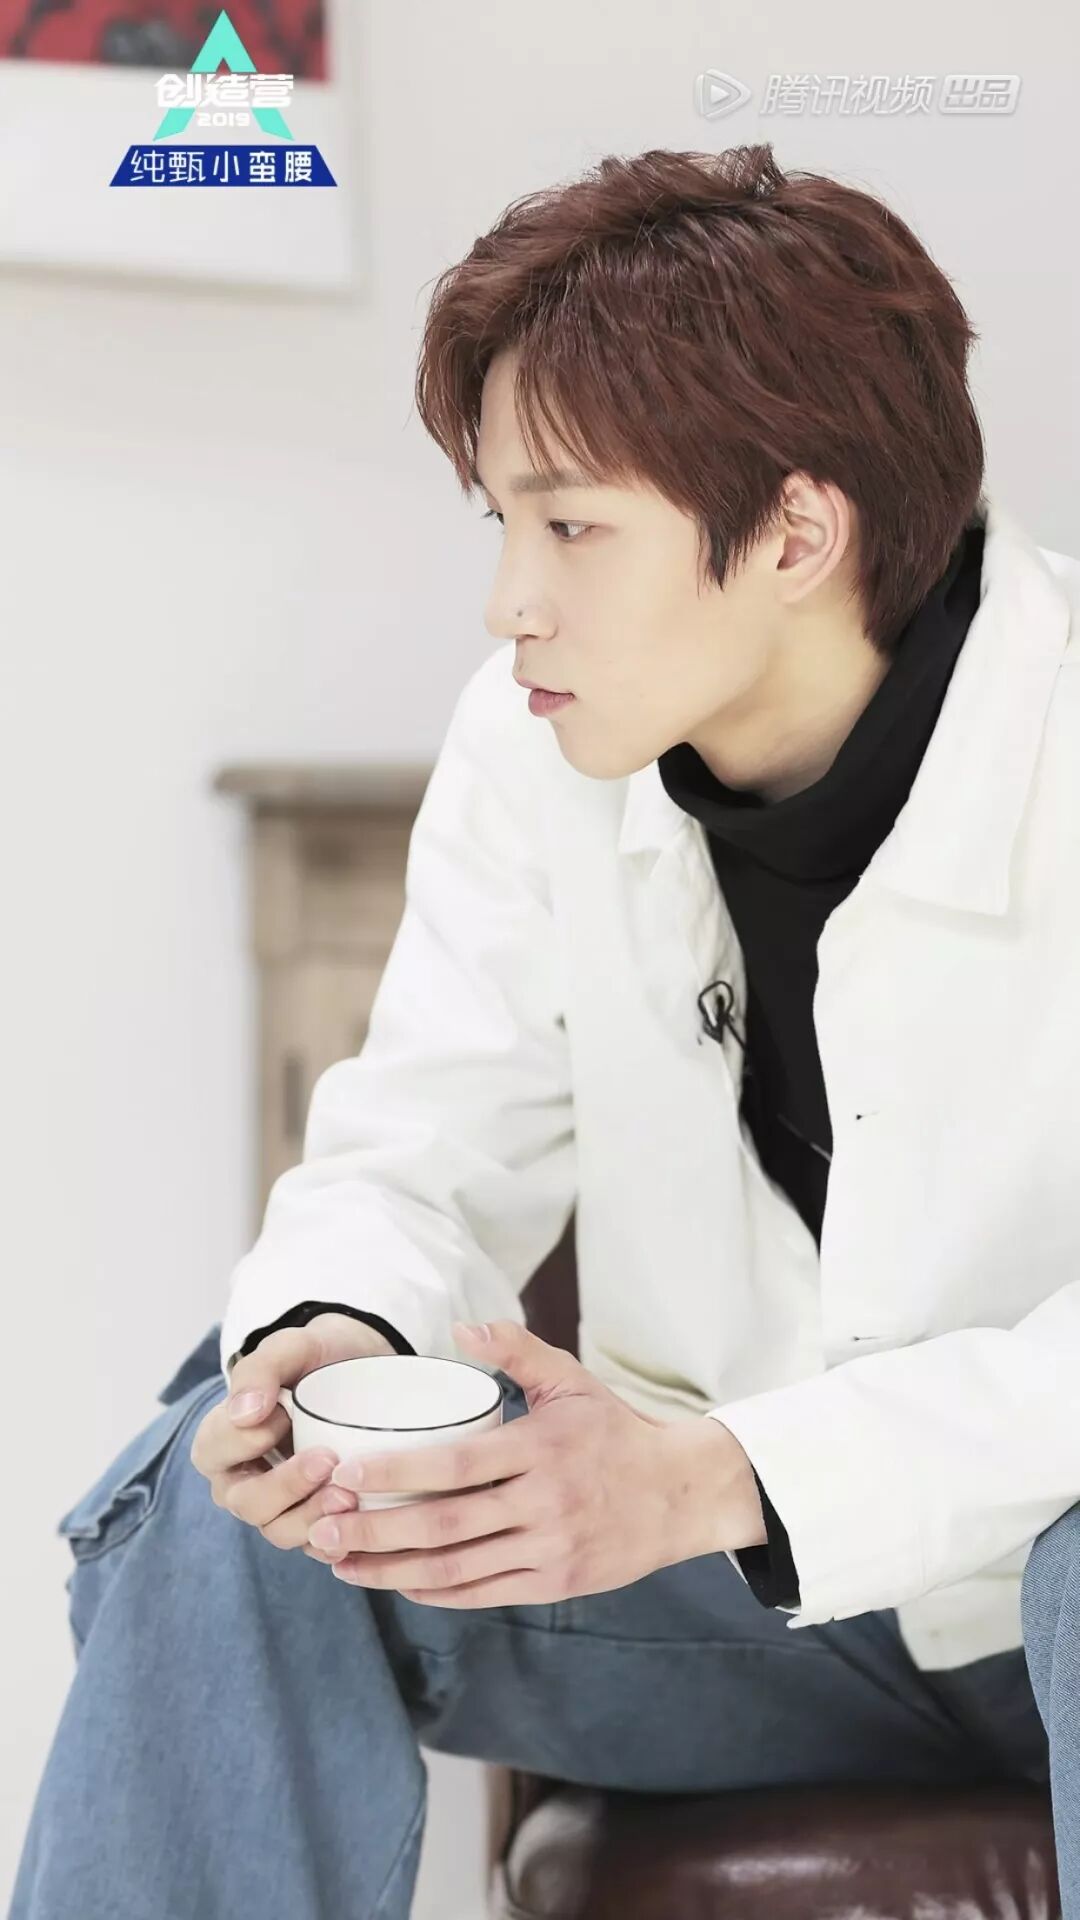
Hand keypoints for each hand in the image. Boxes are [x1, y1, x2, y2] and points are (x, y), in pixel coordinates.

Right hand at [189, 1313, 395, 1557]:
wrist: (362, 1371)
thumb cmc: (314, 1360)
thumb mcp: (289, 1348)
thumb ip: (260, 1370)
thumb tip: (245, 1414)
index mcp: (222, 1441)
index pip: (214, 1453)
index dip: (243, 1442)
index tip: (283, 1414)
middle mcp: (243, 1482)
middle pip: (249, 1503)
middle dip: (286, 1487)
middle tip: (327, 1460)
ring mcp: (279, 1508)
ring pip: (281, 1531)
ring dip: (313, 1518)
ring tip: (348, 1495)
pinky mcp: (315, 1523)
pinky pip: (318, 1546)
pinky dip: (337, 1539)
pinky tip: (361, 1522)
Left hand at [304, 1318, 750, 1605]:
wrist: (680, 1493)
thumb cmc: (615, 1431)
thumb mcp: (572, 1380)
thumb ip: (517, 1351)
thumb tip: (461, 1330)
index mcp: (541, 1449)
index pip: (455, 1466)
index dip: (394, 1475)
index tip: (344, 1475)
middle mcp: (544, 1505)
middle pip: (444, 1527)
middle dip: (374, 1532)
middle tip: (321, 1528)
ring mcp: (550, 1550)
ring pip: (455, 1570)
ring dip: (390, 1571)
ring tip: (340, 1563)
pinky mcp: (555, 1583)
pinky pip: (482, 1594)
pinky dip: (433, 1592)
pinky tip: (396, 1582)